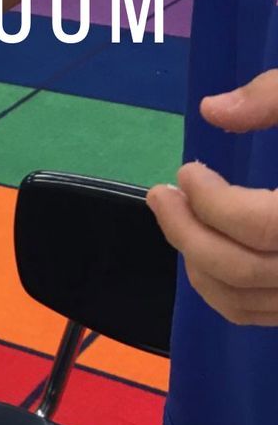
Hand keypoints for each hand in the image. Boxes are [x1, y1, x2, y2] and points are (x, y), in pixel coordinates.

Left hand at [148, 72, 277, 325]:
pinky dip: (223, 291)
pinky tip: (206, 254)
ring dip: (198, 265)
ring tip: (178, 220)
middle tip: (161, 195)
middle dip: (189, 234)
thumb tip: (213, 110)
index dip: (213, 202)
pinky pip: (262, 314)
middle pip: (245, 270)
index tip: (187, 170)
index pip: (263, 225)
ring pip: (247, 302)